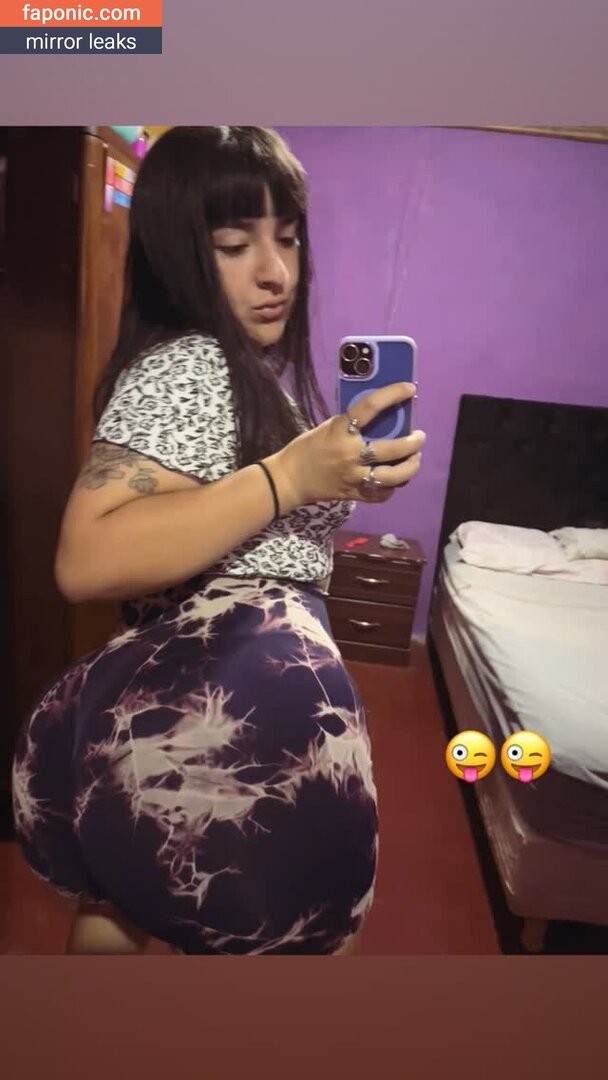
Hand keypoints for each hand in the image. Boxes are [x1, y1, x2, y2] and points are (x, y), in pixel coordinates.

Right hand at [266, 382, 423, 512]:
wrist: (289, 479)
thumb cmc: (307, 448)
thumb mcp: (328, 428)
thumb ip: (352, 425)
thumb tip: (382, 417)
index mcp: (341, 431)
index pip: (371, 406)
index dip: (393, 394)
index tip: (409, 389)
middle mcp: (351, 454)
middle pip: (392, 448)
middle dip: (413, 442)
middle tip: (419, 437)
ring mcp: (354, 477)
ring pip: (393, 476)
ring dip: (410, 467)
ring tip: (415, 459)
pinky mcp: (354, 494)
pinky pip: (381, 494)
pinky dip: (391, 487)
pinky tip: (394, 480)